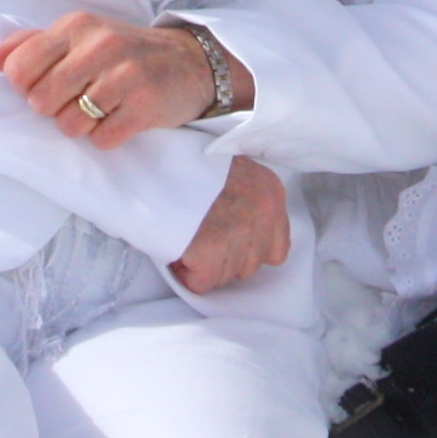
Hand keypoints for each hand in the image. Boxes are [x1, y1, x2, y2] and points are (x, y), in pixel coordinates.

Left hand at [0, 11, 218, 151]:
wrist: (190, 62)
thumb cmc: (125, 51)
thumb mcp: (81, 35)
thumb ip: (33, 44)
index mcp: (77, 27)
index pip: (19, 68)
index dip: (25, 86)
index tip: (45, 85)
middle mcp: (100, 46)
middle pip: (40, 101)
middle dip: (54, 110)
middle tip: (76, 100)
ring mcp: (125, 76)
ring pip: (69, 125)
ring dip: (81, 126)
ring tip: (101, 109)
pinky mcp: (145, 107)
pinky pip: (102, 139)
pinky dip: (107, 136)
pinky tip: (120, 118)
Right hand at [172, 155, 290, 293]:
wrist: (159, 154)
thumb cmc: (190, 163)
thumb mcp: (236, 173)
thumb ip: (250, 206)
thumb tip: (244, 243)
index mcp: (271, 191)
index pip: (276, 250)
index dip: (246, 250)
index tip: (224, 240)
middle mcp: (262, 212)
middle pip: (250, 266)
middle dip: (224, 258)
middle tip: (199, 237)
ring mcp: (239, 231)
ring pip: (225, 276)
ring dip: (204, 266)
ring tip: (186, 238)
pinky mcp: (210, 248)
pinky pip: (202, 282)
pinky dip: (186, 274)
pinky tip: (178, 250)